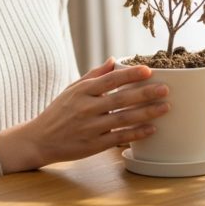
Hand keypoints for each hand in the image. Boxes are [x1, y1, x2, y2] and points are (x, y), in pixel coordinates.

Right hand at [0, 58, 170, 172]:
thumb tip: (114, 60)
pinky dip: (136, 134)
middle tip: (165, 89)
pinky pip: (118, 138)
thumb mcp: (72, 89)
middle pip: (120, 99)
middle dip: (145, 93)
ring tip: (165, 107)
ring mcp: (90, 128)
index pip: (110, 80)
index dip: (130, 74)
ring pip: (123, 119)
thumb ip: (94, 75)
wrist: (39, 140)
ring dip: (146, 113)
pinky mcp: (93, 145)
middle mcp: (86, 108)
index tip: (148, 70)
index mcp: (82, 91)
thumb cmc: (58, 112)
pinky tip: (151, 129)